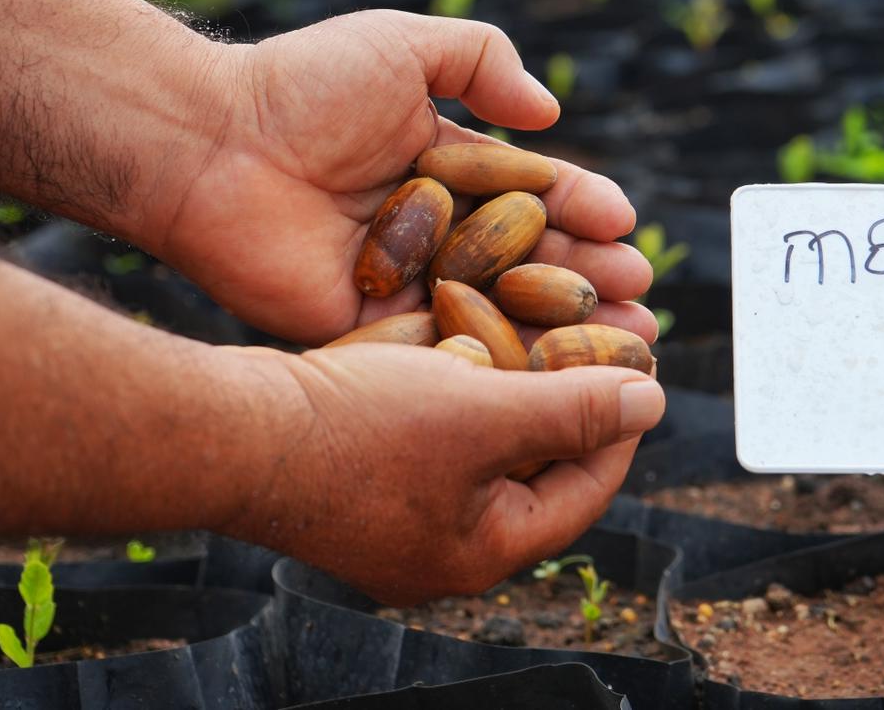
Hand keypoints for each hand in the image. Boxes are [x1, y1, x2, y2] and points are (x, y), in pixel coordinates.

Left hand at [157, 12, 654, 346]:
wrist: (208, 144)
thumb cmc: (302, 85)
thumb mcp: (402, 44)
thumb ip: (482, 61)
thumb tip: (549, 111)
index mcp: (444, 164)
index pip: (531, 192)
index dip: (581, 208)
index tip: (625, 225)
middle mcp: (432, 226)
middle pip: (526, 259)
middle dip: (588, 277)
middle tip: (641, 298)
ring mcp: (401, 281)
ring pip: (497, 308)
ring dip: (561, 328)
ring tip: (622, 339)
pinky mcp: (365, 328)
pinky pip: (440, 345)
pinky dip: (496, 360)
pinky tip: (549, 376)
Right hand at [231, 342, 665, 603]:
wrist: (229, 431)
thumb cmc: (357, 427)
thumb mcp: (480, 411)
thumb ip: (571, 409)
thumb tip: (654, 401)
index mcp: (483, 552)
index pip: (583, 491)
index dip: (619, 425)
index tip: (638, 367)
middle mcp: (442, 549)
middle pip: (535, 472)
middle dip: (565, 403)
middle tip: (594, 345)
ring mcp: (396, 521)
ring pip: (484, 450)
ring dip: (513, 391)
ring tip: (537, 333)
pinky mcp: (360, 484)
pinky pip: (435, 438)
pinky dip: (460, 392)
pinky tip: (466, 340)